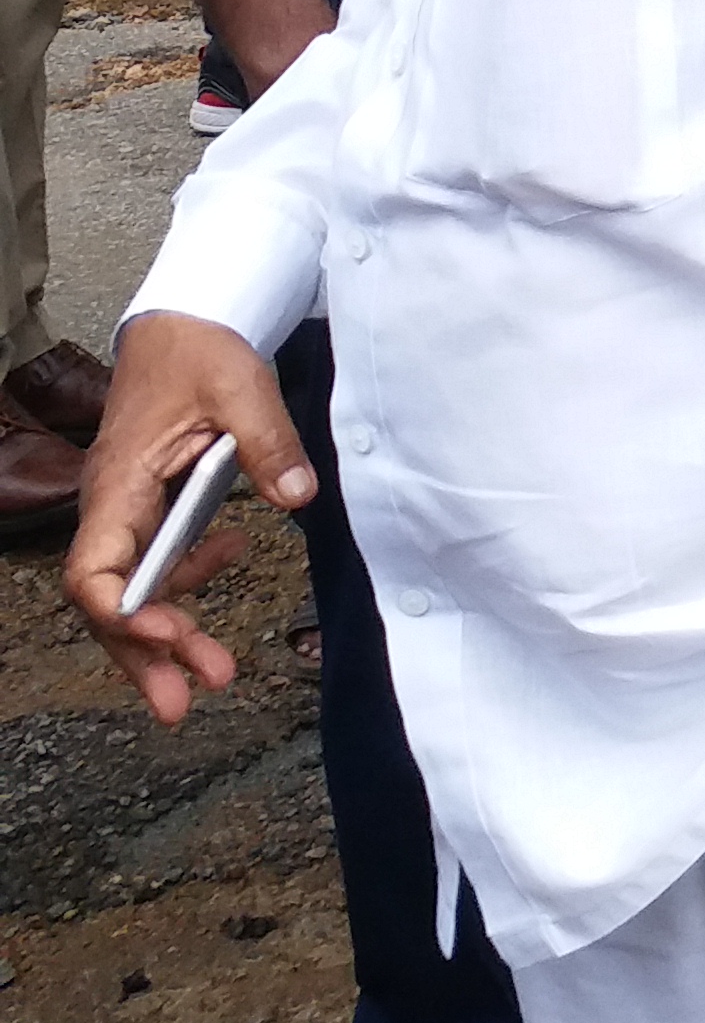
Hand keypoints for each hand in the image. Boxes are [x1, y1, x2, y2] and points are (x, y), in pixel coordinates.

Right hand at [65, 313, 315, 726]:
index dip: (124, 614)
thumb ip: (267, 443)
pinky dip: (190, 574)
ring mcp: (130, 506)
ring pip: (135, 588)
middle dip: (143, 655)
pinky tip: (232, 561)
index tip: (170, 634)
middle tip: (183, 703)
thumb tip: (295, 498)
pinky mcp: (153, 501)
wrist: (187, 318)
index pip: (92, 570)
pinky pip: (159, 556)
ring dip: (168, 631)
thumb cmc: (200, 347)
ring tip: (213, 672)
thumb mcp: (242, 385)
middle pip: (110, 599)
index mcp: (119, 483)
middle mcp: (113, 504)